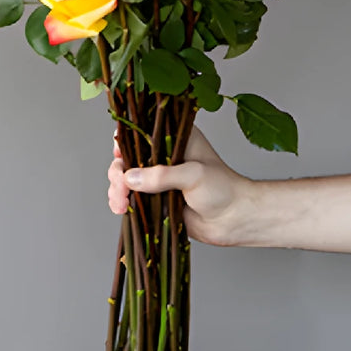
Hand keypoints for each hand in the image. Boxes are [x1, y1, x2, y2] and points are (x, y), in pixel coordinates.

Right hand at [107, 127, 253, 245]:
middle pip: (127, 156)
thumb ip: (162, 175)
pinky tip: (121, 210)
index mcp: (175, 138)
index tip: (119, 154)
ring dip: (117, 189)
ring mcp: (157, 177)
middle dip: (118, 172)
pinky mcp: (154, 198)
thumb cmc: (222, 189)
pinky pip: (130, 196)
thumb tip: (130, 178)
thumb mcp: (194, 175)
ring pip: (125, 177)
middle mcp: (163, 155)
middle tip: (121, 187)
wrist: (233, 220)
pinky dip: (121, 202)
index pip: (142, 130)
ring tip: (121, 204)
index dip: (125, 140)